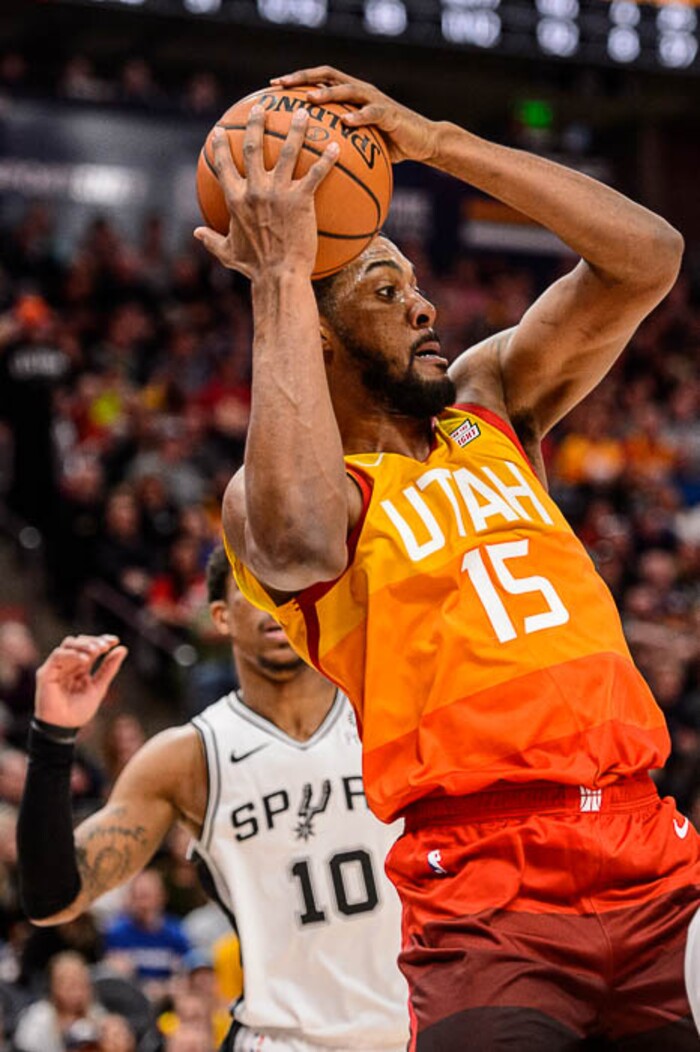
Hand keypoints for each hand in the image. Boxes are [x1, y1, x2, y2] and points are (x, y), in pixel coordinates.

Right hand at [34, 635, 127, 728]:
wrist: (63, 728)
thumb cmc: (79, 711)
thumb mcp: (99, 687)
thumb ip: (109, 668)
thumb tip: (122, 648)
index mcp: (81, 667)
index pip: (90, 647)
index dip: (102, 640)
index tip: (115, 640)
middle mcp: (68, 664)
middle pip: (79, 642)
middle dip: (94, 641)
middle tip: (106, 646)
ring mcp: (57, 667)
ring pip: (69, 644)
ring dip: (84, 644)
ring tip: (97, 650)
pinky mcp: (46, 672)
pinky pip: (58, 655)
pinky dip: (72, 654)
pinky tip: (85, 659)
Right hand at [194, 106, 339, 279]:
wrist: (278, 277)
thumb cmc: (254, 268)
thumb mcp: (228, 253)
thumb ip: (211, 240)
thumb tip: (196, 233)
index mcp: (235, 200)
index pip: (223, 165)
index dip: (220, 146)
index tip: (219, 131)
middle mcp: (254, 190)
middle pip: (253, 147)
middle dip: (255, 123)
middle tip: (260, 106)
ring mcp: (278, 193)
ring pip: (288, 151)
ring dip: (296, 129)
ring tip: (303, 112)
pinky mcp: (301, 200)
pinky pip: (316, 174)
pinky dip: (327, 159)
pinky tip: (336, 146)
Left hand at [271, 66, 439, 164]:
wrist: (422, 141)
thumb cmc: (388, 144)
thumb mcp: (359, 143)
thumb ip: (338, 142)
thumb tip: (309, 162)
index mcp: (349, 95)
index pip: (317, 80)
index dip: (295, 81)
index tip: (272, 88)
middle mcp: (359, 91)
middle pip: (326, 75)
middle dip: (303, 79)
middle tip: (282, 86)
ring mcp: (374, 100)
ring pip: (347, 89)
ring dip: (327, 93)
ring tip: (310, 99)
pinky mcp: (389, 113)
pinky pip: (372, 113)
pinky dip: (359, 116)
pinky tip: (346, 123)